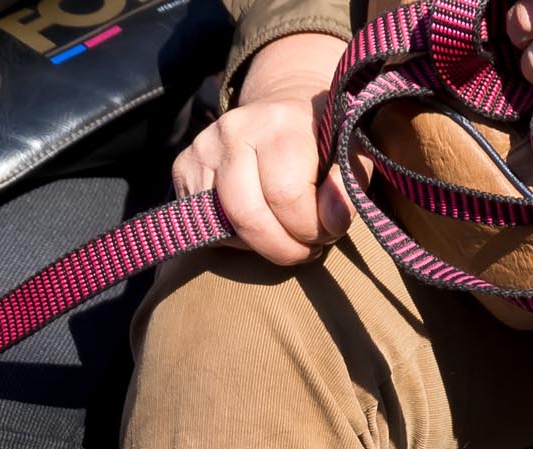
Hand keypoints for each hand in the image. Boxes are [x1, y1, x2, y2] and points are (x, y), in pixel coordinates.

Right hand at [172, 31, 353, 264]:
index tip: (329, 231)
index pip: (286, 195)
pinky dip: (234, 237)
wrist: (278, 116)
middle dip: (282, 246)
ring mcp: (201, 149)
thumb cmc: (320, 141)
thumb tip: (331, 220)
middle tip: (305, 249)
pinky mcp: (182, 167)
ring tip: (284, 234)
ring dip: (259, 245)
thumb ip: (348, 185)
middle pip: (248, 217)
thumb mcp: (350, 154)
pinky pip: (205, 225)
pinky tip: (256, 222)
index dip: (310, 227)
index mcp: (278, 122)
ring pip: (224, 227)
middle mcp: (232, 130)